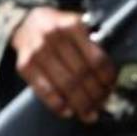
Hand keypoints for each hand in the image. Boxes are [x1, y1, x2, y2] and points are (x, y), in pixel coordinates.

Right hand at [11, 7, 115, 122]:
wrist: (26, 22)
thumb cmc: (57, 27)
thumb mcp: (76, 25)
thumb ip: (91, 44)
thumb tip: (108, 75)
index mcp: (72, 25)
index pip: (96, 58)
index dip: (106, 77)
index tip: (111, 87)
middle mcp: (54, 37)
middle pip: (81, 74)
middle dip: (95, 94)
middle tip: (102, 103)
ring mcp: (38, 52)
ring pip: (65, 85)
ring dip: (80, 103)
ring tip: (89, 113)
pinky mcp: (25, 66)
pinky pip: (44, 91)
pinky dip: (58, 104)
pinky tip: (68, 111)